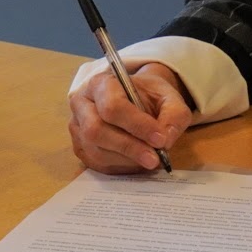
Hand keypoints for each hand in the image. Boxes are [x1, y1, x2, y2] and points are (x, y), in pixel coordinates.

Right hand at [66, 62, 192, 172]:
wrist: (137, 100)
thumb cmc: (149, 97)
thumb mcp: (169, 98)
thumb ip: (173, 115)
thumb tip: (166, 139)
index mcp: (100, 84)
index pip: (112, 107)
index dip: (136, 125)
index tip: (160, 139)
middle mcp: (82, 104)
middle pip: (96, 130)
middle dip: (129, 147)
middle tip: (155, 159)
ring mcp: (77, 127)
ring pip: (96, 150)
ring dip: (126, 160)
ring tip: (149, 160)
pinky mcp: (80, 147)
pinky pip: (96, 163)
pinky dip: (120, 167)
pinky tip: (136, 163)